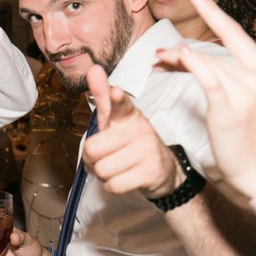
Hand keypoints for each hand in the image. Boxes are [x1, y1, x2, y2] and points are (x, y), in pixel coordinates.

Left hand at [82, 65, 182, 198]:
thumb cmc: (131, 145)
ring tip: (116, 167)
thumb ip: (103, 100)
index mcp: (129, 115)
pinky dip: (112, 186)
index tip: (116, 91)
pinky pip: (113, 185)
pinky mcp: (151, 172)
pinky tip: (124, 178)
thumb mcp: (117, 123)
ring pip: (102, 169)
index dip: (117, 99)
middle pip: (92, 148)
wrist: (164, 171)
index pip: (121, 105)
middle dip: (91, 158)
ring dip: (102, 174)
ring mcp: (147, 150)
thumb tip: (94, 69)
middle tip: (103, 156)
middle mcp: (140, 129)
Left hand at [154, 0, 255, 196]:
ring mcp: (243, 88)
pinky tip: (177, 56)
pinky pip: (207, 76)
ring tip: (158, 62)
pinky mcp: (227, 104)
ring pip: (204, 61)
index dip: (215, 13)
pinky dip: (191, 63)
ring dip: (177, 59)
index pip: (236, 32)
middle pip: (218, 44)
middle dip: (195, 33)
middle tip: (171, 32)